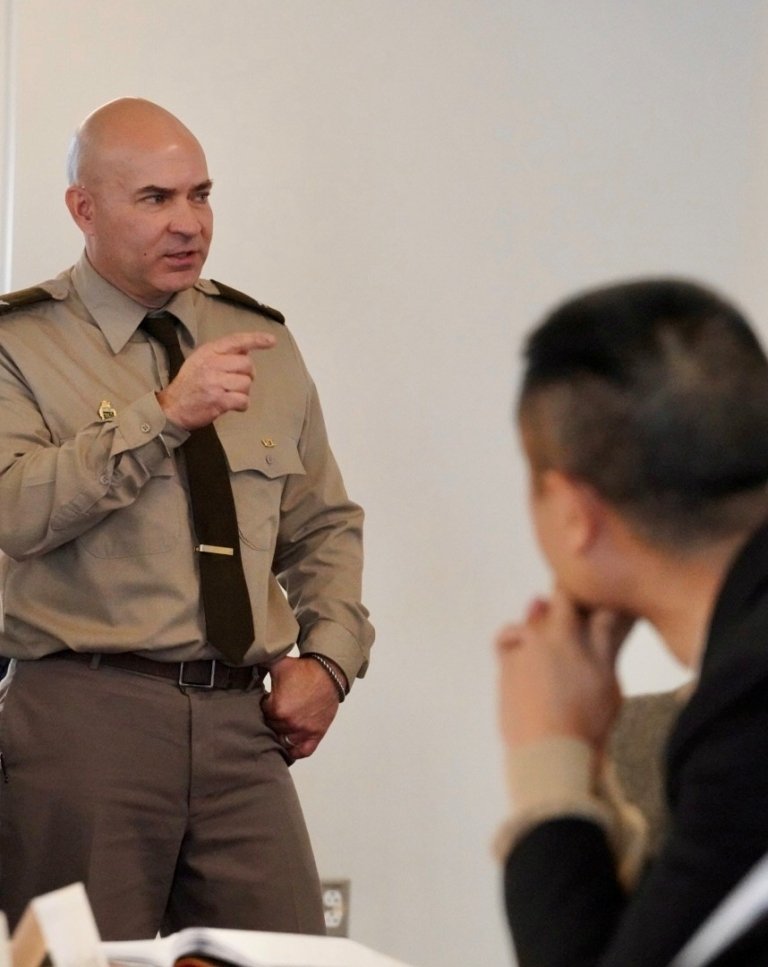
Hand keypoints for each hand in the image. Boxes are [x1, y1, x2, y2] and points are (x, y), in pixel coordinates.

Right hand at [157, 331, 274, 428]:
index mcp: (208, 352)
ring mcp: (215, 382)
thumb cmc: (190, 384)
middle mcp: (212, 364)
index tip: (271, 340)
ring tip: (229, 394)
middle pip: (247, 364)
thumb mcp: (200, 360)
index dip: (256, 339)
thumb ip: (222, 353)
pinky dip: (242, 405)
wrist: (172, 407)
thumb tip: (247, 349)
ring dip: (243, 392)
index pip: (236, 341)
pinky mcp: (218, 400)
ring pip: (246, 384)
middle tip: (235, 383)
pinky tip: (232, 405)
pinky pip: (243, 400)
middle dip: (247, 375)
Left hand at [261, 655, 341, 758]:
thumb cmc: (305, 670)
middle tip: (275, 711)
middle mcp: (289, 723)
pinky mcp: (316, 734)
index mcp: (277, 708)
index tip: (268, 701)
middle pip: (271, 728)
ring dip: (281, 734)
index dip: (264, 706)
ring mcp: (303, 731)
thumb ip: (259, 662)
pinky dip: (295, 750)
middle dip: (271, 720)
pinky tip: (289, 746)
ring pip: (283, 741)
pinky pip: (302, 752)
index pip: (261, 714)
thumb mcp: (279, 664)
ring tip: (280, 726)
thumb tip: (245, 658)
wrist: (329, 673)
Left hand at [496, 589, 632, 753]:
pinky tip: (525, 659)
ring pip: (518, 631)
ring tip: (540, 640)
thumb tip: (605, 608)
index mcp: (560, 634)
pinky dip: (515, 649)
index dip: (568, 587)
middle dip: (549, 609)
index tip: (574, 581)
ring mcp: (513, 659)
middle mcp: (531, 639)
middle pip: (538, 612)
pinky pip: (505, 653)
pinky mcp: (502, 680)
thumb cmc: (587, 716)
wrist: (551, 754)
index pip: (562, 596)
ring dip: (529, 629)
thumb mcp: (606, 676)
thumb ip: (603, 639)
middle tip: (561, 615)